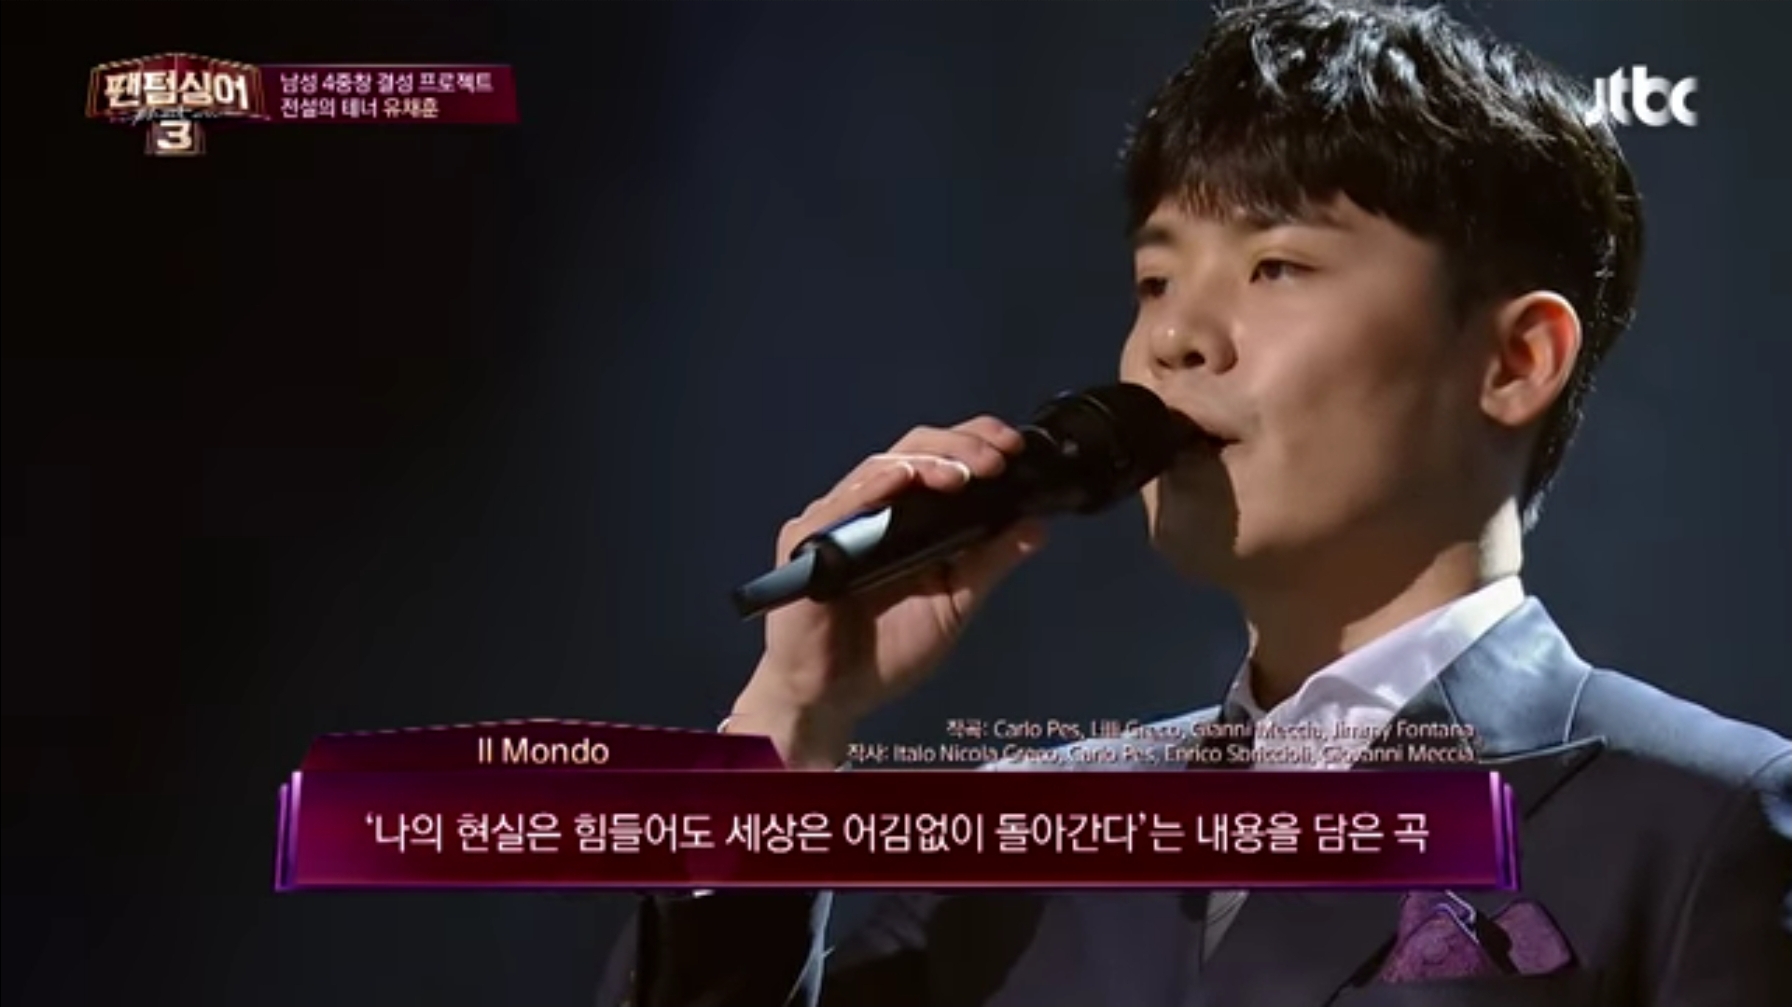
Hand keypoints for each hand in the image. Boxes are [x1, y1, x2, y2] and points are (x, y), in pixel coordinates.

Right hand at [726, 416, 1047, 767]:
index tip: (1013, 448)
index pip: (940, 459)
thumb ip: (989, 562)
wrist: (832, 697)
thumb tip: (1036, 523)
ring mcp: (836, 521)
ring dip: (927, 463)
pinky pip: (839, 505)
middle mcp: (871, 508)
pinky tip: (901, 482)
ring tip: (965, 474)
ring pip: (881, 467)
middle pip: (913, 450)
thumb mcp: (954, 604)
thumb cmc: (884, 651)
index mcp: (907, 517)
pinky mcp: (805, 541)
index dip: (974, 441)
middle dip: (959, 446)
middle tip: (997, 459)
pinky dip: (872, 488)